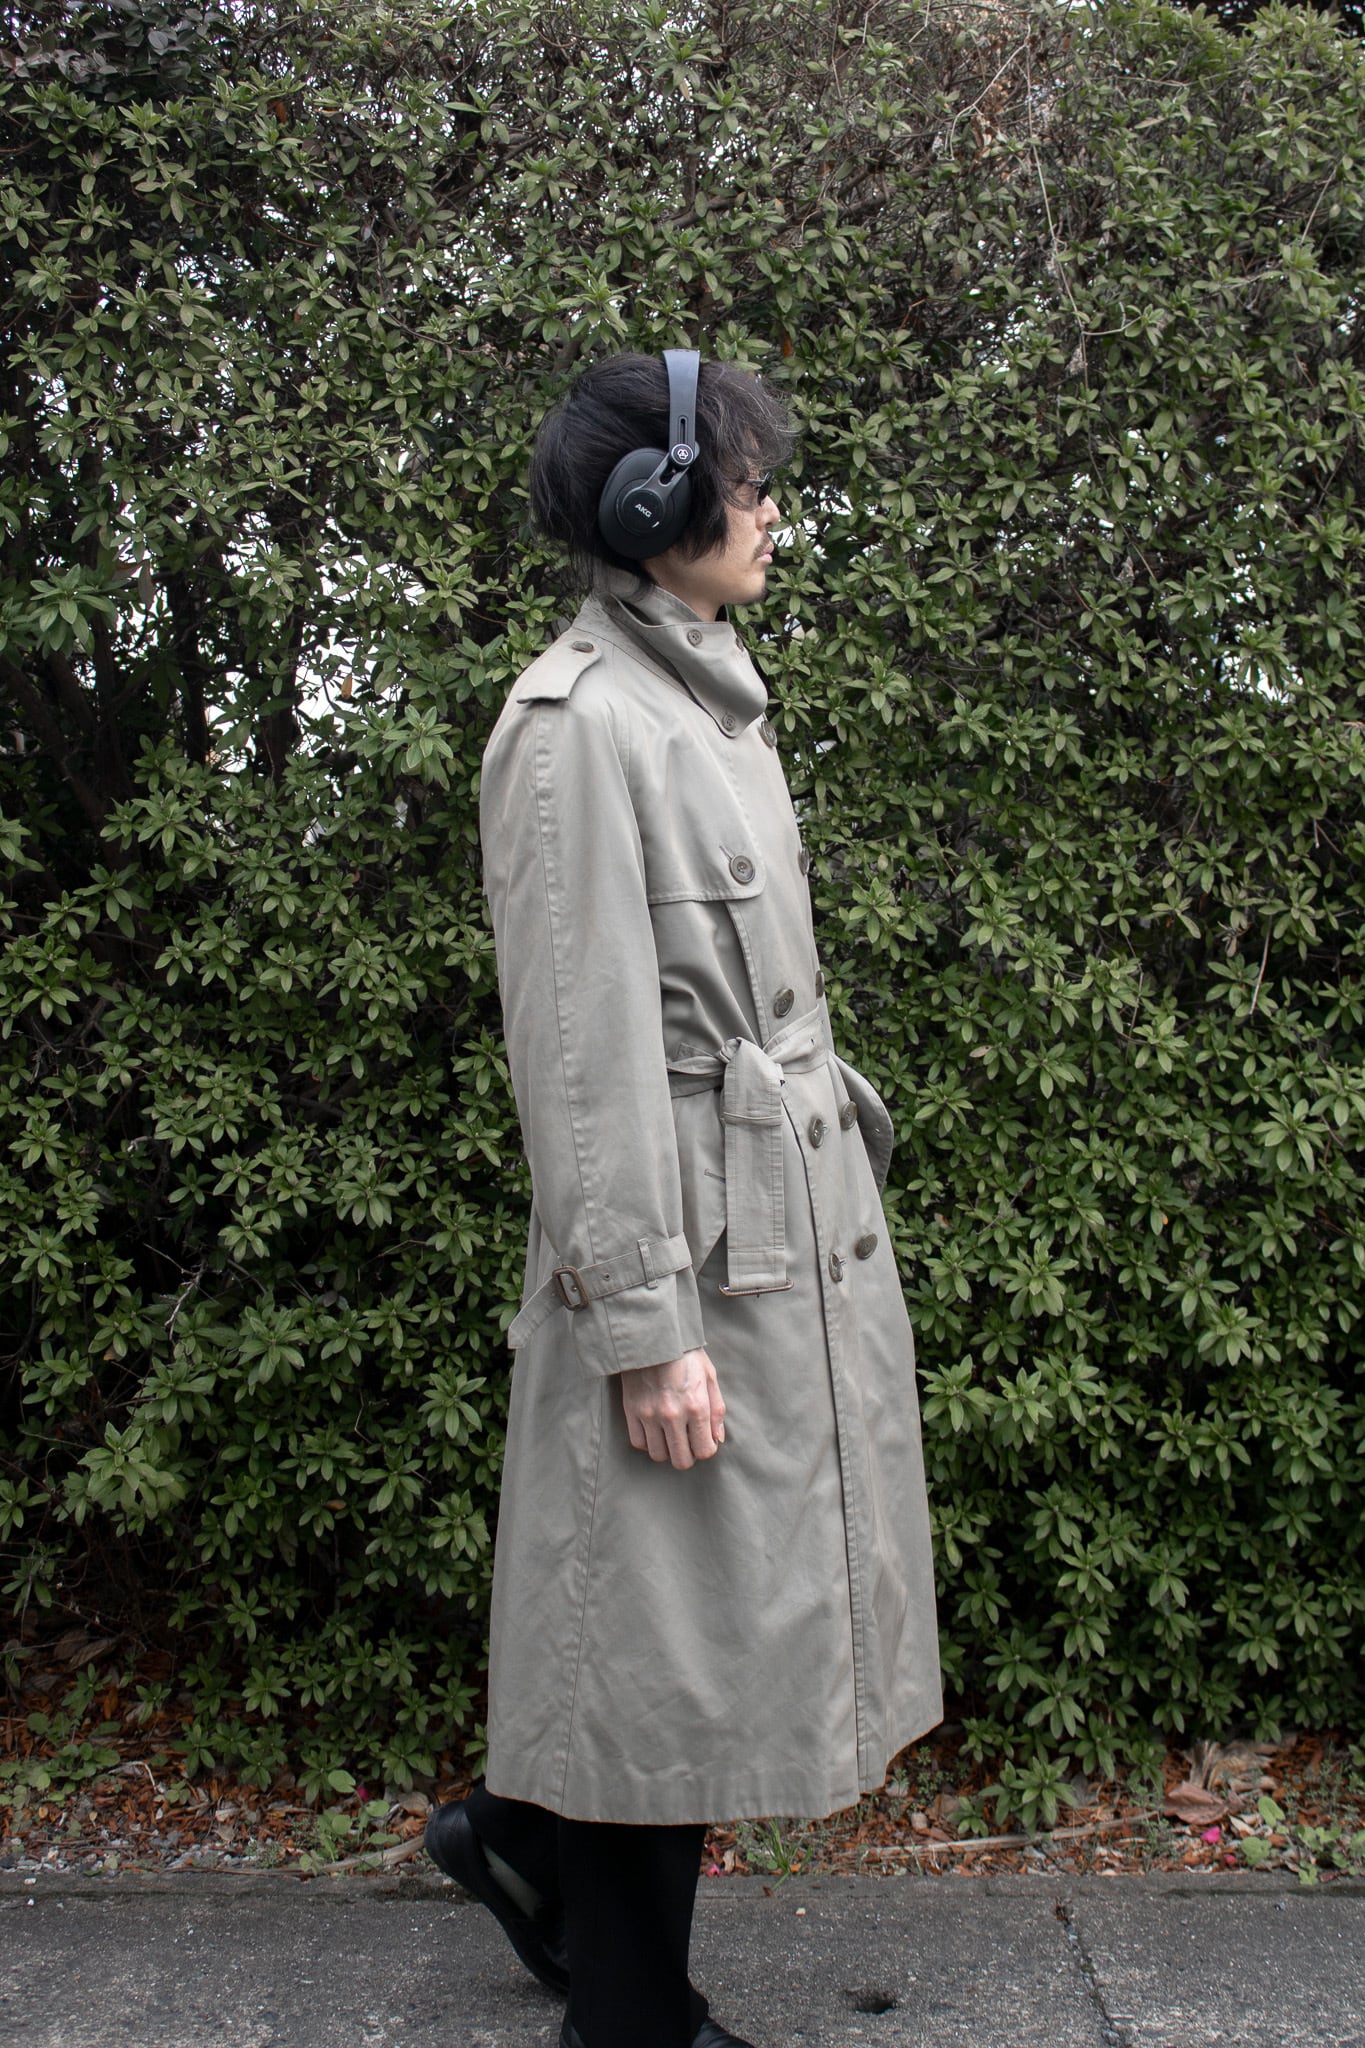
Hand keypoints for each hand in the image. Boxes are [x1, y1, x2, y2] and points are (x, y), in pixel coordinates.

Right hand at [619, 1348, 725, 1470]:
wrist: (653, 1334)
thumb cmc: (685, 1353)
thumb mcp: (709, 1377)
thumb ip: (716, 1410)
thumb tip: (717, 1438)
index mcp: (697, 1406)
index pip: (704, 1450)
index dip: (706, 1449)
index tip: (704, 1441)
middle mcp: (673, 1415)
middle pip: (681, 1460)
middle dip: (688, 1455)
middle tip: (687, 1443)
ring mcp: (649, 1414)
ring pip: (658, 1455)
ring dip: (667, 1449)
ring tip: (670, 1435)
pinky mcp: (631, 1410)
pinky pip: (638, 1443)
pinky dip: (648, 1442)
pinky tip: (654, 1430)